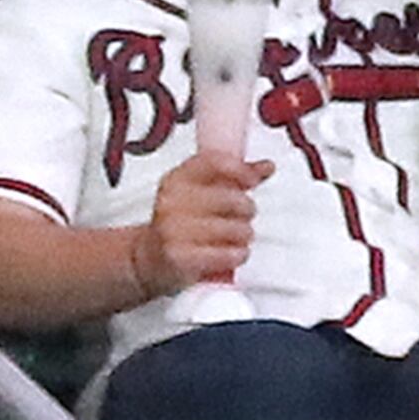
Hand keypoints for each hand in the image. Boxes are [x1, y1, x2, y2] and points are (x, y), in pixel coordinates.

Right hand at [138, 152, 265, 295]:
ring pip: (238, 230)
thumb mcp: (203, 194)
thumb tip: (268, 165)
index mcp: (177, 179)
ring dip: (244, 238)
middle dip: (247, 212)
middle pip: (234, 200)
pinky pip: (230, 255)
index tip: (252, 181)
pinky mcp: (181, 256)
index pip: (214, 162)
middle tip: (241, 219)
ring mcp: (174, 228)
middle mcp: (172, 200)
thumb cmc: (184, 224)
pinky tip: (230, 254)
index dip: (240, 170)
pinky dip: (238, 256)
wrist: (150, 257)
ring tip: (233, 240)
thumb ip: (236, 179)